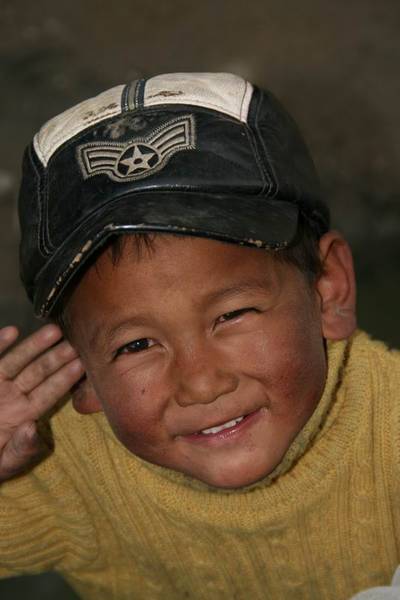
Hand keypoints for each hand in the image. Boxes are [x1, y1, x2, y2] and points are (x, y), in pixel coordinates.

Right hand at [0, 324, 83, 481]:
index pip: (48, 394)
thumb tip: (33, 429)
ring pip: (17, 362)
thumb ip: (20, 449)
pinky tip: (12, 331)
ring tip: (54, 331)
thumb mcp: (5, 463)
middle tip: (75, 344)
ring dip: (34, 346)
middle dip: (56, 358)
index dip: (64, 380)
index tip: (81, 365)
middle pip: (38, 373)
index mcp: (24, 415)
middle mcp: (13, 397)